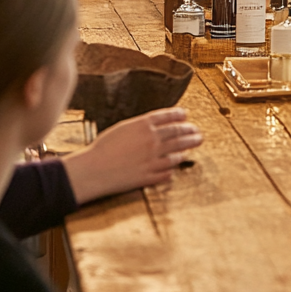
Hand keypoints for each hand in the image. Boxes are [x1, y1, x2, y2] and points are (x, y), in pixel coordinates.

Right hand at [62, 107, 203, 204]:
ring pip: (177, 152)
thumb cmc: (102, 148)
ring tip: (194, 145)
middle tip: (197, 131)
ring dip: (188, 147)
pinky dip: (173, 167)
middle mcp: (151, 140)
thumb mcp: (122, 128)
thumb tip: (153, 124)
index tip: (185, 115)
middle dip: (190, 131)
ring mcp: (152, 158)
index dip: (179, 115)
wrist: (93, 170)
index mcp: (143, 125)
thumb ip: (140, 126)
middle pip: (177, 133)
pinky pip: (167, 171)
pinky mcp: (149, 175)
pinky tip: (177, 165)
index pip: (168, 116)